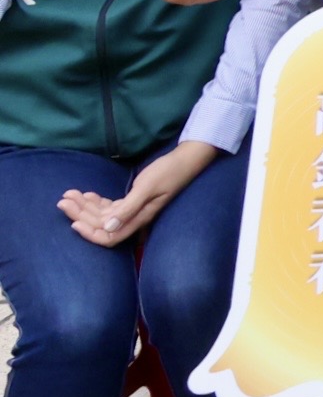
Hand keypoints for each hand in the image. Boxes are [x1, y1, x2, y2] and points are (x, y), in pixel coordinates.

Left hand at [56, 141, 211, 247]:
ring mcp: (133, 209)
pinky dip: (96, 201)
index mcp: (138, 218)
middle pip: (101, 224)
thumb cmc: (169, 172)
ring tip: (69, 194)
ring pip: (103, 214)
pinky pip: (110, 206)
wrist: (186, 160)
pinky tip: (87, 194)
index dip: (90, 233)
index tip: (73, 222)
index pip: (109, 237)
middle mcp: (134, 217)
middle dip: (80, 214)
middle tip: (63, 200)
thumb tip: (107, 228)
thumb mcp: (147, 188)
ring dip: (84, 206)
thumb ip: (128, 208)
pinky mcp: (134, 200)